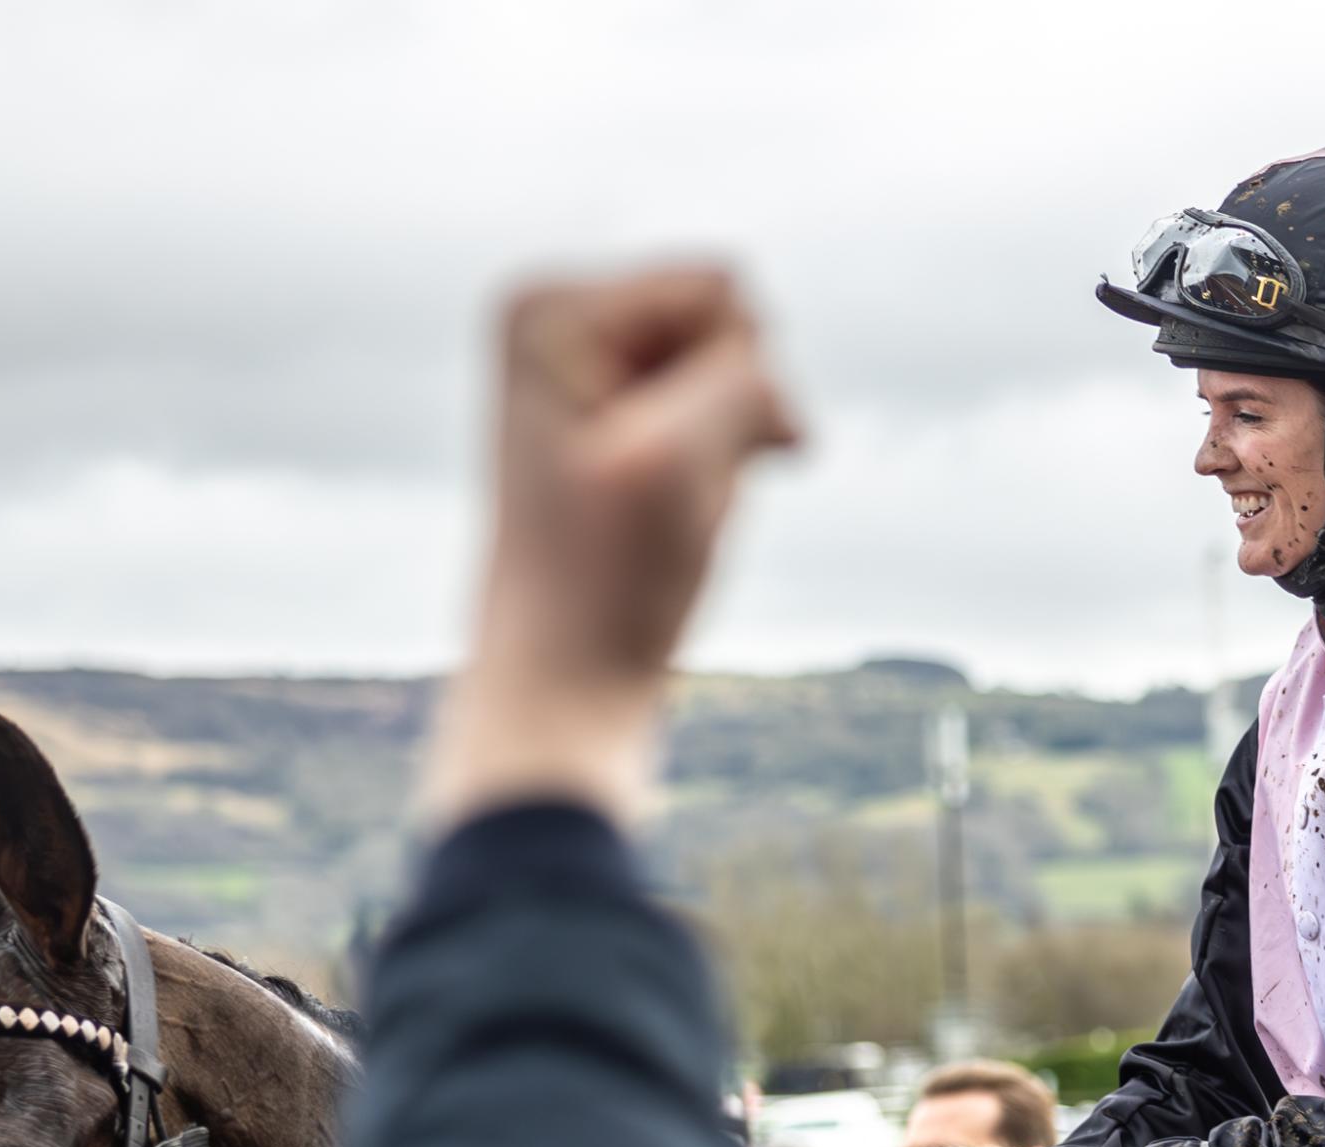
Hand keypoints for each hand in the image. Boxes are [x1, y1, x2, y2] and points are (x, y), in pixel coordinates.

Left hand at [422, 265, 800, 831]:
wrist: (565, 678)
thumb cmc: (608, 579)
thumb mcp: (683, 458)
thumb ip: (742, 376)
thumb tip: (775, 385)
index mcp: (548, 305)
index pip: (722, 289)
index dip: (729, 381)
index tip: (665, 458)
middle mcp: (558, 318)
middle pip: (729, 321)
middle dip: (732, 410)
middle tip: (672, 493)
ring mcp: (589, 367)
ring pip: (736, 373)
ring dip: (730, 447)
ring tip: (668, 510)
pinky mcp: (619, 416)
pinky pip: (724, 413)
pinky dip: (724, 466)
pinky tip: (675, 516)